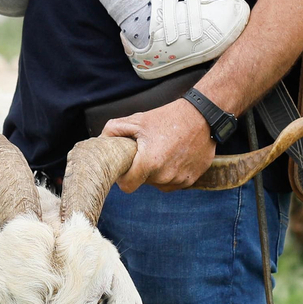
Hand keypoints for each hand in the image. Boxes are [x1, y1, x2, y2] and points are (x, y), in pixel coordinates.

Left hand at [100, 98, 215, 191]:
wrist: (202, 117)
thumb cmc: (168, 118)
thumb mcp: (138, 120)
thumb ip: (114, 130)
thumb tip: (99, 142)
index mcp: (149, 162)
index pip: (127, 186)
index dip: (124, 178)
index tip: (126, 168)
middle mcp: (164, 176)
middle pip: (143, 183)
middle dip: (142, 171)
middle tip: (147, 152)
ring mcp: (179, 179)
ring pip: (159, 184)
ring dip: (157, 173)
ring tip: (162, 152)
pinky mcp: (191, 180)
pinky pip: (174, 183)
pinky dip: (172, 173)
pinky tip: (175, 156)